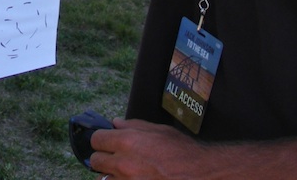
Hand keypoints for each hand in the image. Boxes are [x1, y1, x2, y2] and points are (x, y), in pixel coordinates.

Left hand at [89, 119, 207, 178]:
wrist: (200, 174)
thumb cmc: (182, 152)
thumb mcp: (158, 130)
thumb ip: (133, 125)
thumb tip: (115, 123)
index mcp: (128, 142)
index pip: (96, 140)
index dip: (102, 139)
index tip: (107, 142)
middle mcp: (124, 163)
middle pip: (96, 161)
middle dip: (104, 158)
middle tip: (116, 158)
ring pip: (104, 179)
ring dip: (111, 175)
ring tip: (125, 172)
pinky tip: (131, 179)